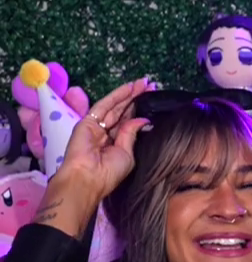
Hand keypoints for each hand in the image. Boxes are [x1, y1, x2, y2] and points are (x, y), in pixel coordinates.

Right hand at [36, 78, 153, 239]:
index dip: (140, 110)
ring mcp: (96, 126)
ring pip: (115, 106)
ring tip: (144, 83)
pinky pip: (104, 105)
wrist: (88, 178)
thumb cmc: (108, 172)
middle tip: (150, 85)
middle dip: (136, 98)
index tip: (153, 98)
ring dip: (129, 94)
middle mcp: (106, 133)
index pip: (129, 122)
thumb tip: (143, 120)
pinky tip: (129, 88)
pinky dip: (117, 96)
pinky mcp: (87, 122)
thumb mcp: (127, 154)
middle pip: (123, 111)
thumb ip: (132, 134)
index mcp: (116, 143)